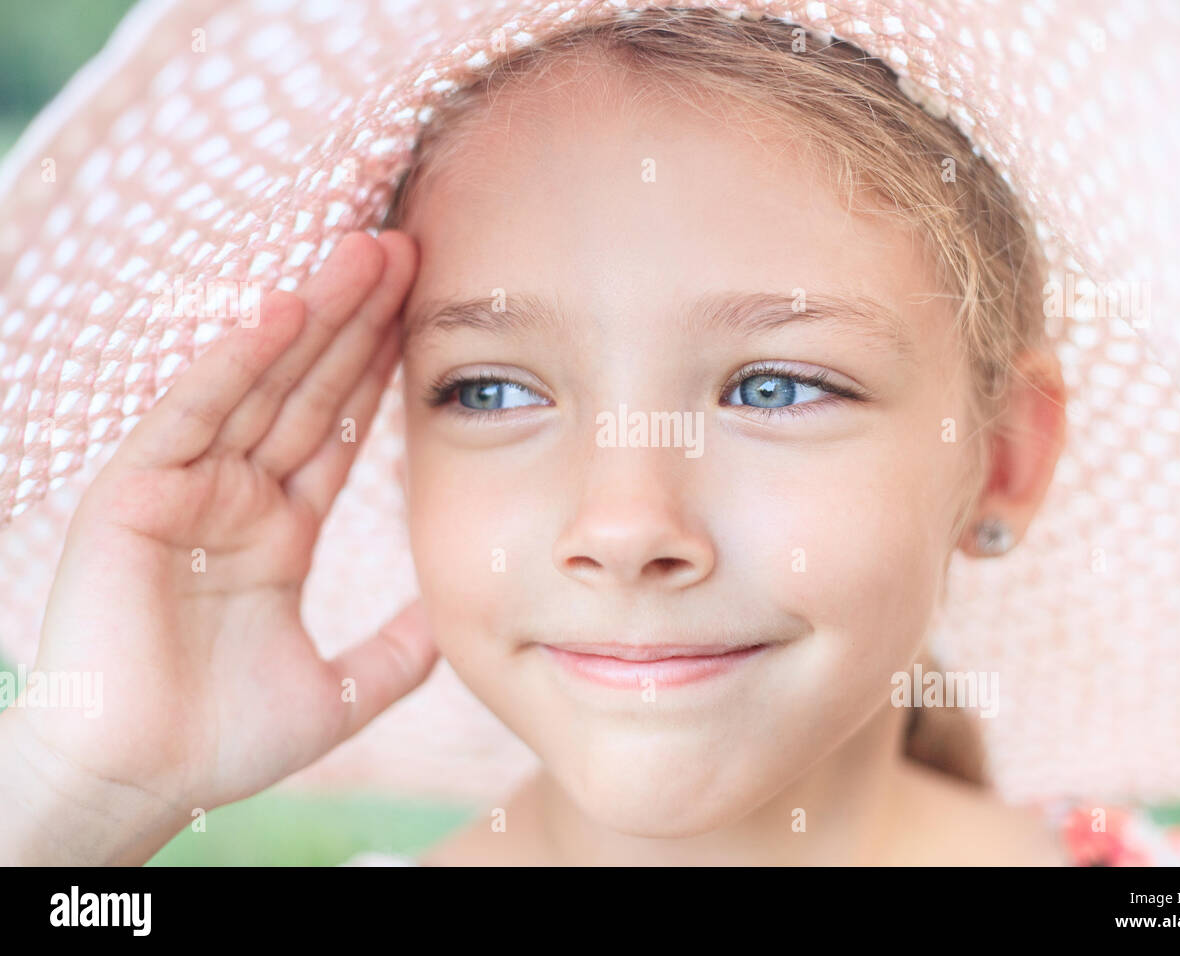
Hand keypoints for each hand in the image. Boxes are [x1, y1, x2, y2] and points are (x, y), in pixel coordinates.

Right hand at [16, 230, 435, 855]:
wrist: (140, 784)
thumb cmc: (222, 740)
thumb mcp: (344, 689)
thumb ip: (399, 650)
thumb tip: (456, 618)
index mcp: (280, 530)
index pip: (342, 430)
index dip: (380, 370)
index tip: (427, 312)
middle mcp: (236, 497)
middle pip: (308, 389)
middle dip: (356, 321)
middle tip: (405, 249)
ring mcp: (186, 489)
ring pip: (257, 385)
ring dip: (309, 317)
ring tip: (363, 252)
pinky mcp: (136, 496)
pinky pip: (191, 416)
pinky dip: (230, 363)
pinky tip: (278, 310)